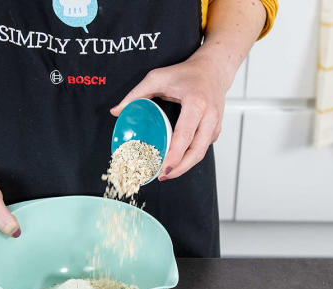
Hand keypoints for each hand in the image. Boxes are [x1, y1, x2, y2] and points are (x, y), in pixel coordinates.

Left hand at [111, 51, 233, 180]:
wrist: (213, 69)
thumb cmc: (186, 72)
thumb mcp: (157, 77)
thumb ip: (135, 94)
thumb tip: (115, 111)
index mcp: (196, 103)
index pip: (185, 135)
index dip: (174, 155)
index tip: (163, 168)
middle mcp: (210, 115)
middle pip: (197, 151)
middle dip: (180, 168)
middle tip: (162, 176)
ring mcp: (216, 123)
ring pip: (202, 152)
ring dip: (186, 166)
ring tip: (168, 172)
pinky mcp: (217, 129)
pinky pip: (204, 148)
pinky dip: (191, 157)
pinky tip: (178, 161)